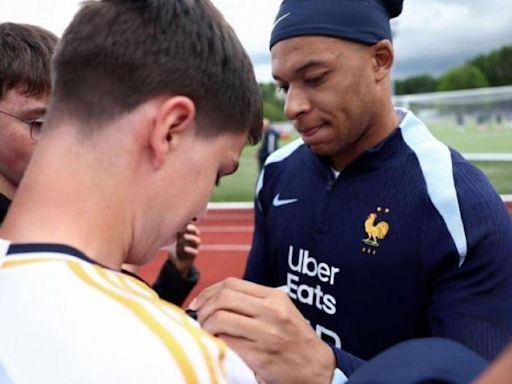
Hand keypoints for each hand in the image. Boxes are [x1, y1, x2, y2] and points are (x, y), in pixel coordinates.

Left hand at [168, 223, 200, 277]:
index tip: (185, 222)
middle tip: (187, 227)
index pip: (192, 227)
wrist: (177, 263)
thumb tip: (173, 222)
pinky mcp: (193, 256)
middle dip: (193, 229)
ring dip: (192, 238)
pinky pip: (195, 252)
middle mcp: (193, 240)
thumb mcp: (175, 240)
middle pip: (197, 232)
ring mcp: (194, 248)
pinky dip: (191, 250)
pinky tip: (185, 248)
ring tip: (185, 237)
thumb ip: (176, 233)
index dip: (190, 224)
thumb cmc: (176, 249)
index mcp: (189, 235)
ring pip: (198, 241)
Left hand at [189, 278, 335, 383]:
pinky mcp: (260, 355)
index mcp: (274, 297)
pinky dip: (215, 343)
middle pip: (223, 298)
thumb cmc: (295, 339)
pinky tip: (216, 346)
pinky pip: (227, 343)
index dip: (209, 292)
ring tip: (206, 334)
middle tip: (199, 319)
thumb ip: (254, 303)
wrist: (317, 367)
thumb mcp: (281, 311)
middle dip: (204, 308)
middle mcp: (271, 311)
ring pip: (220, 319)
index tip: (198, 303)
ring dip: (205, 327)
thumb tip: (215, 301)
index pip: (232, 284)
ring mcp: (266, 333)